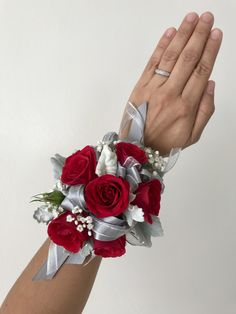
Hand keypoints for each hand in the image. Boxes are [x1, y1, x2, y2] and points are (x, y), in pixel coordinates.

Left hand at [119, 11, 222, 156]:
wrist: (137, 149)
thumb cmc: (166, 143)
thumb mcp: (192, 135)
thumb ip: (205, 111)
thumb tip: (211, 84)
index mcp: (186, 107)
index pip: (201, 71)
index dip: (210, 50)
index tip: (216, 34)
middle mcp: (170, 94)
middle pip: (188, 59)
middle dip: (199, 35)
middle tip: (207, 18)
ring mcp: (153, 89)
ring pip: (170, 57)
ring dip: (182, 35)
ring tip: (191, 19)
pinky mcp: (140, 87)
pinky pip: (152, 63)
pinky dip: (161, 46)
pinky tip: (170, 33)